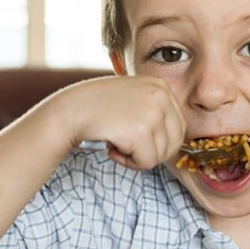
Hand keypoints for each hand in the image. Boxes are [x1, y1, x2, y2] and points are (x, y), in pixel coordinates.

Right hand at [59, 76, 184, 170]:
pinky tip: (112, 149)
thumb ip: (153, 110)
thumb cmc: (96, 108)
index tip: (135, 138)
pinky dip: (129, 163)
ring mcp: (153, 113)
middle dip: (151, 151)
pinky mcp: (141, 132)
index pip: (178, 126)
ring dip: (138, 157)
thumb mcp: (132, 97)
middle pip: (174, 142)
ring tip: (117, 143)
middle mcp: (161, 95)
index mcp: (161, 85)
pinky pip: (146, 162)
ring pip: (161, 155)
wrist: (70, 110)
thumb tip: (174, 140)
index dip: (158, 140)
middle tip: (126, 145)